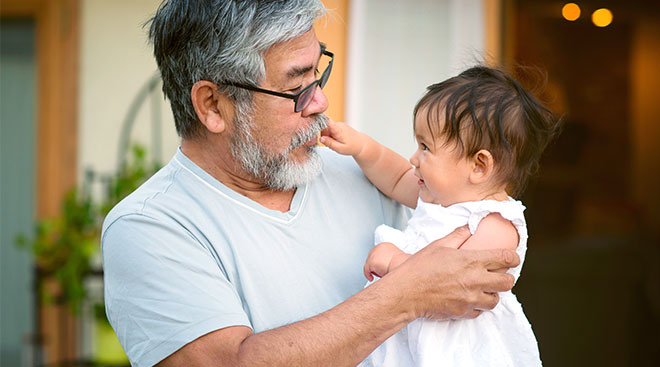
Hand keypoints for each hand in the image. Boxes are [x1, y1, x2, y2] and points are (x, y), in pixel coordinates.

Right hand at [319, 120, 364, 156]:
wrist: (361, 144)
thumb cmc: (352, 147)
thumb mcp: (340, 149)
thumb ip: (330, 143)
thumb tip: (321, 139)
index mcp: (338, 129)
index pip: (326, 121)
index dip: (319, 121)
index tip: (313, 124)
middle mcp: (338, 124)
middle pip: (324, 128)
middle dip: (324, 136)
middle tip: (330, 144)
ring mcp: (338, 124)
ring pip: (326, 129)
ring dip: (328, 136)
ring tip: (335, 143)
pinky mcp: (338, 125)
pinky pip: (330, 129)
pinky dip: (331, 135)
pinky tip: (336, 140)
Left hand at [363, 242, 409, 280]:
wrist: (402, 265)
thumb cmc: (401, 264)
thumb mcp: (394, 257)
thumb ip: (388, 259)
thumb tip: (385, 264)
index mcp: (384, 245)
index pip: (376, 253)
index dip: (377, 261)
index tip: (378, 266)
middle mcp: (378, 248)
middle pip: (371, 257)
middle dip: (374, 265)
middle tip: (378, 272)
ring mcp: (374, 254)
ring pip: (368, 264)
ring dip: (372, 270)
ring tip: (379, 274)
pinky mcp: (371, 262)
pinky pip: (366, 269)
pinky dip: (368, 274)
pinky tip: (371, 278)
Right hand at [386, 226, 518, 320]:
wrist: (406, 293)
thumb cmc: (419, 267)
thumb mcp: (438, 245)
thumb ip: (458, 236)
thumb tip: (469, 227)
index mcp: (472, 261)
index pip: (505, 258)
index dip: (513, 258)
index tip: (513, 258)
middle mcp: (475, 280)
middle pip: (507, 282)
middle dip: (506, 277)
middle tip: (498, 274)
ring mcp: (471, 298)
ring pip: (496, 300)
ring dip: (493, 293)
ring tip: (484, 288)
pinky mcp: (463, 312)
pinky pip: (480, 311)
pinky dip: (478, 306)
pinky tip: (470, 298)